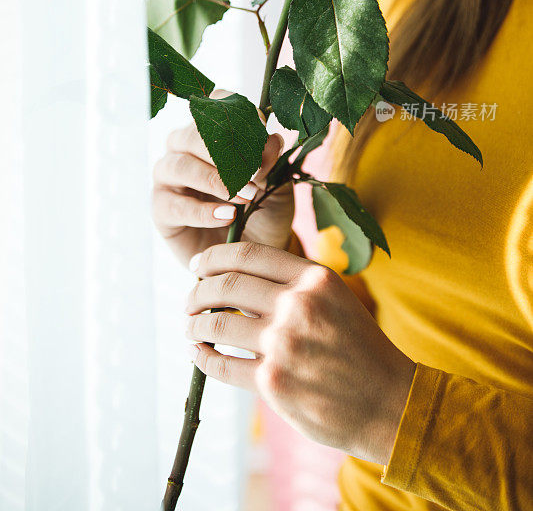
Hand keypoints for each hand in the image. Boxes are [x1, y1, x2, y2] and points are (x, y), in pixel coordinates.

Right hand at [152, 90, 294, 267]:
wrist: (253, 253)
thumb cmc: (263, 209)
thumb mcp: (276, 184)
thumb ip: (272, 161)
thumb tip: (271, 139)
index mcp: (212, 131)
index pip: (214, 106)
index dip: (237, 117)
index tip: (262, 136)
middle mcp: (184, 147)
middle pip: (192, 135)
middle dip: (225, 152)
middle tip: (255, 173)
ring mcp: (169, 177)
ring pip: (179, 166)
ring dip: (215, 180)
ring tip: (244, 197)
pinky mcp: (161, 209)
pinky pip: (175, 205)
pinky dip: (203, 211)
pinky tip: (228, 215)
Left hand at [184, 241, 415, 464]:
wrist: (388, 401)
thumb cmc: (359, 347)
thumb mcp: (335, 298)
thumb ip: (293, 284)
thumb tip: (237, 277)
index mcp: (313, 278)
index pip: (247, 255)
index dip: (213, 258)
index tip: (197, 266)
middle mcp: (297, 305)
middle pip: (225, 285)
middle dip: (197, 291)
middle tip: (188, 300)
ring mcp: (283, 344)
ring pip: (217, 324)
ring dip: (194, 325)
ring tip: (190, 327)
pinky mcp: (273, 382)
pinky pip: (222, 365)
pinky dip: (203, 358)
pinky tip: (199, 355)